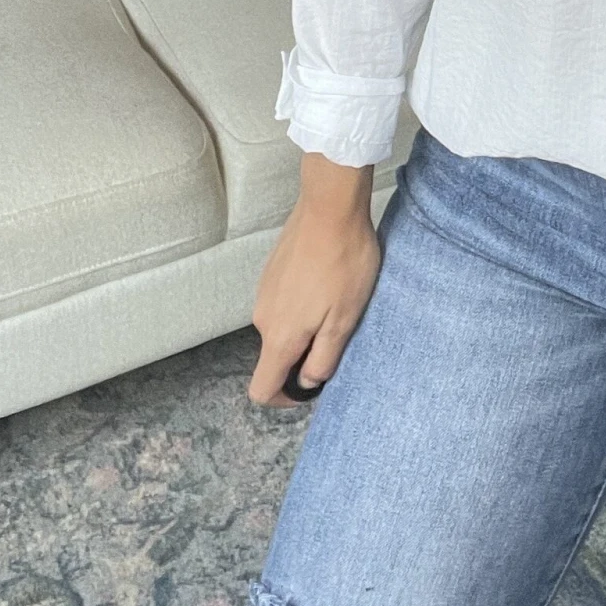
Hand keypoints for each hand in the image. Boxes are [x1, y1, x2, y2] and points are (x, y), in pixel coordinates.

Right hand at [246, 192, 381, 407]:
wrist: (330, 206)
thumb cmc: (343, 262)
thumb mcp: (344, 319)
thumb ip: (323, 358)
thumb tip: (308, 382)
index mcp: (279, 336)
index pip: (261, 389)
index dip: (284, 398)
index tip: (311, 385)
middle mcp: (262, 317)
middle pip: (275, 356)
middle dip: (304, 354)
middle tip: (339, 331)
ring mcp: (263, 291)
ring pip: (281, 326)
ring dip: (306, 325)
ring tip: (337, 301)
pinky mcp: (271, 271)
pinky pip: (283, 302)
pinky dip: (302, 302)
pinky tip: (327, 281)